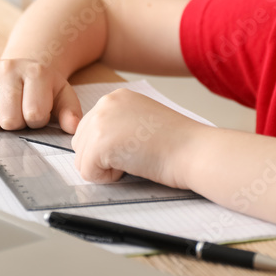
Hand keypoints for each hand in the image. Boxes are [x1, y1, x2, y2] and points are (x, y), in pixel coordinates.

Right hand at [0, 59, 81, 132]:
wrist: (20, 69)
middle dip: (17, 124)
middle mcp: (9, 68)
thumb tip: (72, 128)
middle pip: (8, 120)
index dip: (37, 121)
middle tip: (20, 113)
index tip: (38, 112)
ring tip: (7, 111)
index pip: (33, 114)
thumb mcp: (62, 96)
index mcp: (36, 72)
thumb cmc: (43, 89)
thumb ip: (71, 113)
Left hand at [71, 89, 203, 187]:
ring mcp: (101, 122)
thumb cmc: (177, 143)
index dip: (110, 147)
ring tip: (135, 159)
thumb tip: (94, 148)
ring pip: (81, 159)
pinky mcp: (100, 144)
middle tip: (135, 154)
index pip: (90, 129)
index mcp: (116, 97)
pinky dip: (108, 179)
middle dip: (102, 158)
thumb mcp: (142, 122)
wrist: (194, 151)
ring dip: (105, 169)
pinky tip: (132, 166)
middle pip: (81, 143)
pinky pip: (88, 172)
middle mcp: (105, 103)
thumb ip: (117, 126)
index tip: (135, 146)